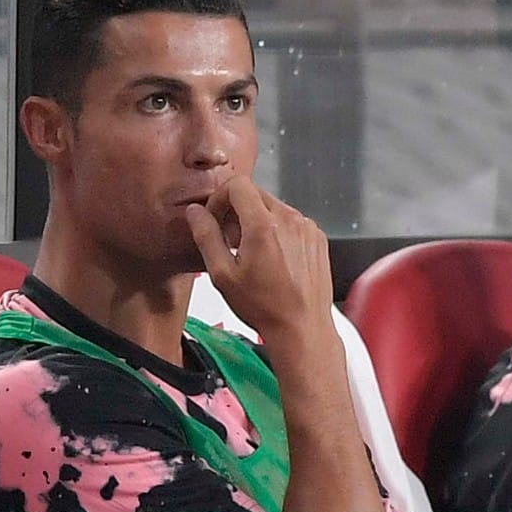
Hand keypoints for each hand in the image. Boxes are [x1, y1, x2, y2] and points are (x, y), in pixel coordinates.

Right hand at [186, 176, 334, 340]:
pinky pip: (292, 221)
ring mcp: (307, 228)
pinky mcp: (317, 238)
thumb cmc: (265, 307)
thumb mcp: (223, 274)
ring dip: (257, 220)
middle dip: (236, 210)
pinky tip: (271, 258)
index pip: (238, 184)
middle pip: (255, 194)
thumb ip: (206, 237)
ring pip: (274, 207)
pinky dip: (277, 231)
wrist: (302, 327)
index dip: (220, 197)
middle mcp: (290, 220)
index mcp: (264, 225)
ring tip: (250, 252)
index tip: (216, 217)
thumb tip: (195, 213)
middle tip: (229, 239)